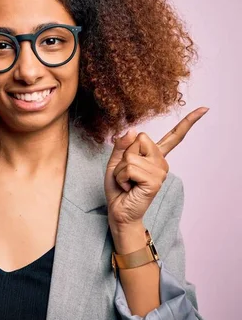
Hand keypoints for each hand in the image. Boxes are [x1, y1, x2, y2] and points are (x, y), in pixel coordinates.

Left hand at [104, 107, 208, 229]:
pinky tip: (128, 187)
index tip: (204, 109)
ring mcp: (161, 171)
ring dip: (121, 169)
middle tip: (126, 174)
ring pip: (131, 155)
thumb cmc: (118, 188)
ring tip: (127, 182)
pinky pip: (130, 167)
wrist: (119, 211)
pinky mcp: (155, 181)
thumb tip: (133, 130)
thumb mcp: (116, 162)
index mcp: (154, 156)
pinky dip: (122, 177)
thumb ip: (122, 145)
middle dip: (124, 155)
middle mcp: (161, 162)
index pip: (173, 136)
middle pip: (139, 138)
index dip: (188, 122)